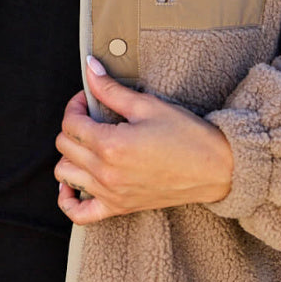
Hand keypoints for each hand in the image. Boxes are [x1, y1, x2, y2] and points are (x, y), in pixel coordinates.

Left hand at [54, 55, 233, 223]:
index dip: (76, 105)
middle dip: (73, 126)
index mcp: (111, 144)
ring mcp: (111, 193)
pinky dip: (68, 200)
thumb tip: (89, 67)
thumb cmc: (186, 135)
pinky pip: (79, 214)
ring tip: (88, 144)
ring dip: (70, 156)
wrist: (216, 169)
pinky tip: (72, 185)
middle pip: (64, 147)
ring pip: (64, 175)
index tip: (88, 98)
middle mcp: (106, 173)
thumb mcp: (148, 106)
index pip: (71, 123)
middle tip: (91, 116)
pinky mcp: (119, 208)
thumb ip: (111, 89)